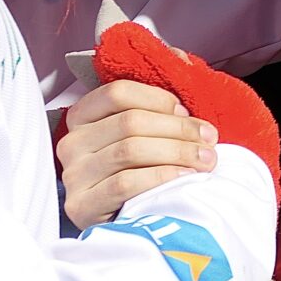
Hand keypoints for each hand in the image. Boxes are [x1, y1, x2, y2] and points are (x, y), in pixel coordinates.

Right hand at [57, 79, 217, 229]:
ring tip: (206, 160)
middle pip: (130, 122)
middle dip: (179, 129)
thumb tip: (180, 57)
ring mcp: (73, 175)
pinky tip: (184, 178)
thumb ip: (163, 96)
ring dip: (177, 152)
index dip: (160, 100)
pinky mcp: (81, 206)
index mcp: (84, 116)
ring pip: (130, 150)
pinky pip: (124, 183)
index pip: (118, 92)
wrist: (136, 224)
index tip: (187, 112)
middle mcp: (71, 143)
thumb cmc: (148, 169)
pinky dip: (161, 177)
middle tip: (209, 140)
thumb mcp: (153, 130)